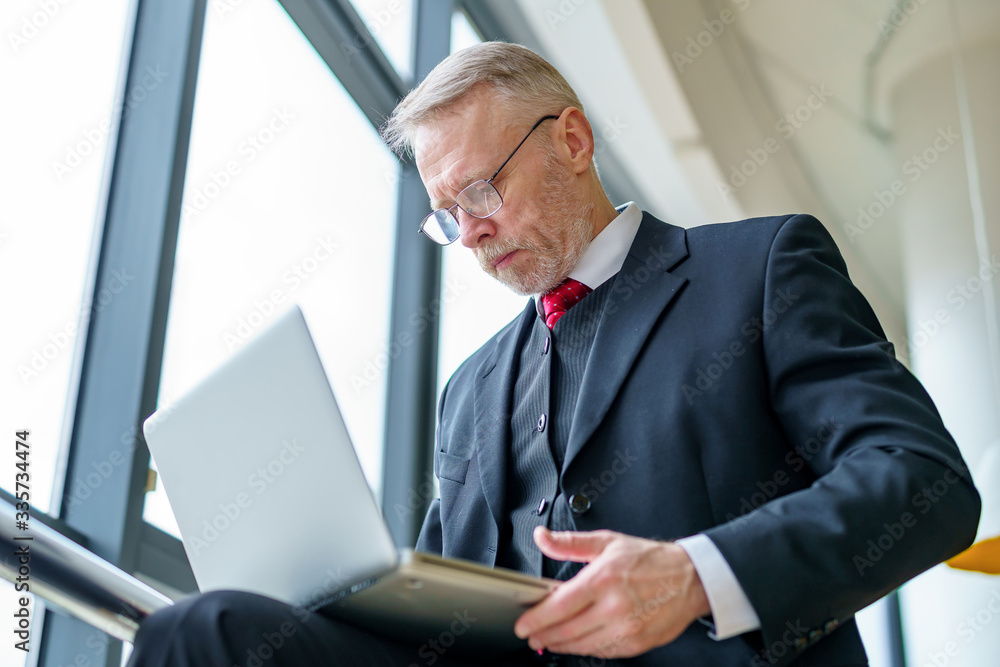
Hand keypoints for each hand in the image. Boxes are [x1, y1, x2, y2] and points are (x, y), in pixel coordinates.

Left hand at [513, 527, 710, 658]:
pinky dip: (585, 649)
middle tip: (530, 635)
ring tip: (548, 640)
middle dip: (543, 635)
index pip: (560, 605)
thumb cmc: (650, 560)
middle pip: (567, 630)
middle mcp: (615, 606)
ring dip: (560, 645)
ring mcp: (627, 628)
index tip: (523, 624)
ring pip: (582, 645)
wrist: (691, 579)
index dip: (537, 618)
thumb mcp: (608, 542)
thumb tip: (543, 537)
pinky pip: (602, 652)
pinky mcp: (636, 644)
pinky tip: (576, 643)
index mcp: (604, 579)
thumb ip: (570, 543)